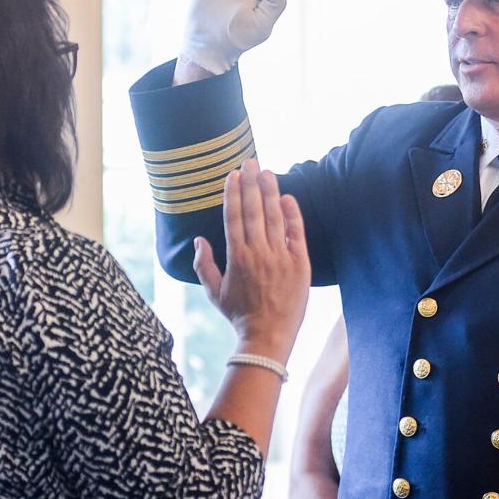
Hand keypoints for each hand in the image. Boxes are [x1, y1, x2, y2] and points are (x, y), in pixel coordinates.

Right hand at [193, 159, 309, 362]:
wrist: (267, 337)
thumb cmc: (238, 315)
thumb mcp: (213, 292)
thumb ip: (203, 264)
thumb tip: (198, 239)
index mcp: (236, 257)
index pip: (234, 217)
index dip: (233, 194)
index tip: (232, 175)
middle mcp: (258, 253)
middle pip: (254, 210)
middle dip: (251, 184)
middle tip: (250, 162)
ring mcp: (280, 257)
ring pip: (274, 217)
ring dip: (270, 192)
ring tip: (267, 172)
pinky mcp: (300, 264)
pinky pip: (296, 233)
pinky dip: (292, 214)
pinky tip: (288, 197)